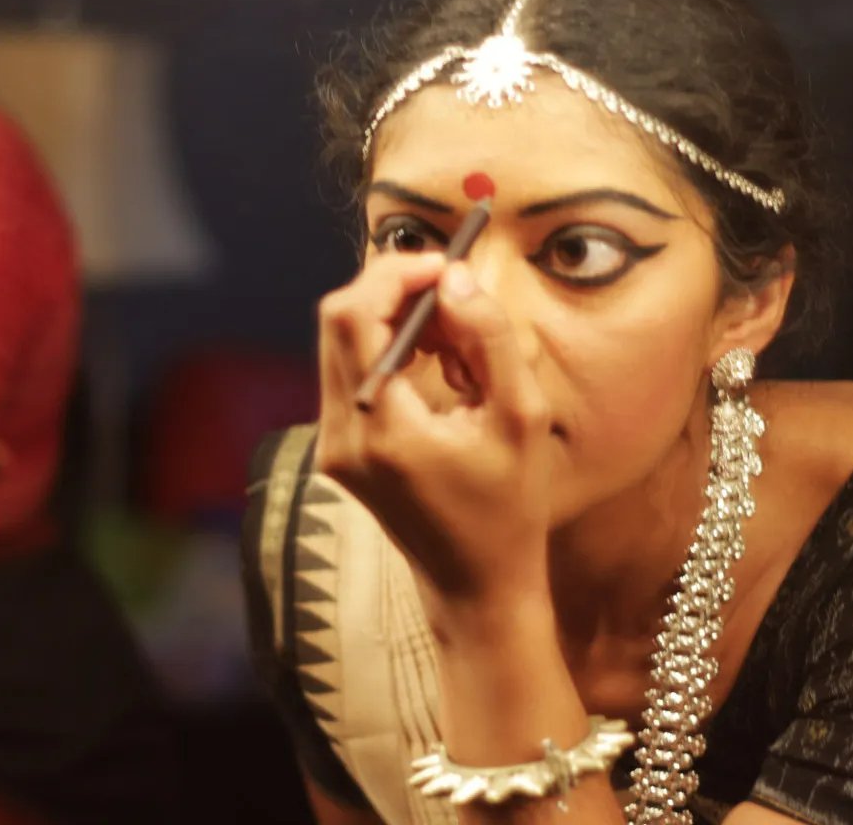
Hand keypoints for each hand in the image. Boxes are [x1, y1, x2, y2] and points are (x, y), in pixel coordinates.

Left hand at [315, 254, 556, 612]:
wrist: (474, 587)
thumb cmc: (509, 509)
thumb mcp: (521, 419)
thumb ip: (489, 339)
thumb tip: (454, 278)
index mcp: (382, 430)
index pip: (355, 316)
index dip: (396, 274)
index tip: (446, 267)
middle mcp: (341, 436)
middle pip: (338, 320)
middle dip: (394, 291)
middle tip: (453, 299)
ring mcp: (331, 446)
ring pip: (341, 342)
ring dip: (392, 320)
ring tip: (455, 343)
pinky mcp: (336, 451)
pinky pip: (349, 372)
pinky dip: (387, 350)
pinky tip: (435, 369)